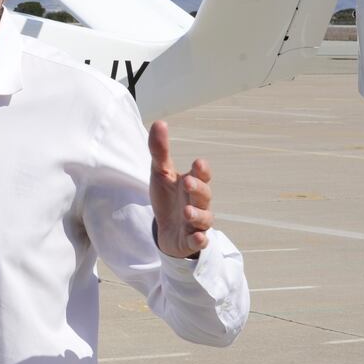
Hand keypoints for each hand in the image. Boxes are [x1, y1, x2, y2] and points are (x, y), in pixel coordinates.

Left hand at [148, 120, 212, 259]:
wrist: (165, 229)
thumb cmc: (168, 197)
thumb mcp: (161, 173)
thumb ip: (160, 150)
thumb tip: (159, 122)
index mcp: (192, 184)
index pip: (202, 175)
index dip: (202, 170)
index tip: (198, 163)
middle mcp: (198, 203)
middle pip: (204, 195)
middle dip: (198, 189)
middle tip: (188, 182)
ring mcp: (196, 222)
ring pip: (203, 219)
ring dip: (197, 214)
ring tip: (187, 211)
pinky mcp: (190, 240)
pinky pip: (198, 241)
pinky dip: (199, 240)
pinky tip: (196, 237)